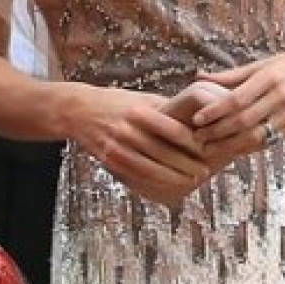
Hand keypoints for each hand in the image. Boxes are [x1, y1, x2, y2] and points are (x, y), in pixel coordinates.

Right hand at [71, 85, 211, 207]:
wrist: (79, 110)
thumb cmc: (115, 102)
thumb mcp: (140, 99)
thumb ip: (164, 110)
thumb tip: (194, 120)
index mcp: (138, 112)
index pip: (173, 130)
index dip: (192, 143)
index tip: (206, 149)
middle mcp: (128, 130)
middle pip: (165, 153)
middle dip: (187, 165)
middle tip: (204, 171)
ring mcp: (117, 148)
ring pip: (152, 169)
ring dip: (174, 178)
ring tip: (191, 180)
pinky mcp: (110, 160)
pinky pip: (137, 176)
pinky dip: (154, 182)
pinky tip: (167, 184)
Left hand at [188, 51, 284, 172]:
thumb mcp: (260, 65)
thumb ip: (230, 75)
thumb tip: (199, 76)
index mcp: (268, 78)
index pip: (237, 99)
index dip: (215, 111)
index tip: (196, 119)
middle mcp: (280, 97)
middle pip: (244, 120)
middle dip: (218, 131)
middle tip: (198, 137)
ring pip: (256, 136)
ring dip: (230, 145)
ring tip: (210, 148)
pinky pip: (268, 141)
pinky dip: (248, 148)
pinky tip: (232, 150)